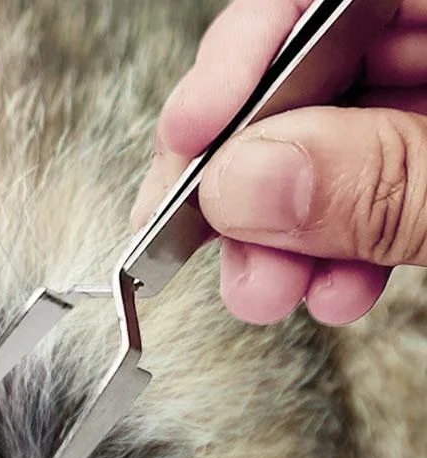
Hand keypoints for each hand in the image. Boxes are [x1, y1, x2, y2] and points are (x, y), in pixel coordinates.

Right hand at [132, 0, 426, 324]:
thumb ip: (382, 181)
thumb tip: (247, 184)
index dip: (241, 56)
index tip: (189, 137)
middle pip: (305, 72)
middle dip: (245, 170)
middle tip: (202, 232)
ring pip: (324, 142)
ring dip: (277, 231)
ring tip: (265, 288)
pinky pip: (365, 187)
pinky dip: (334, 248)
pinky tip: (327, 289)